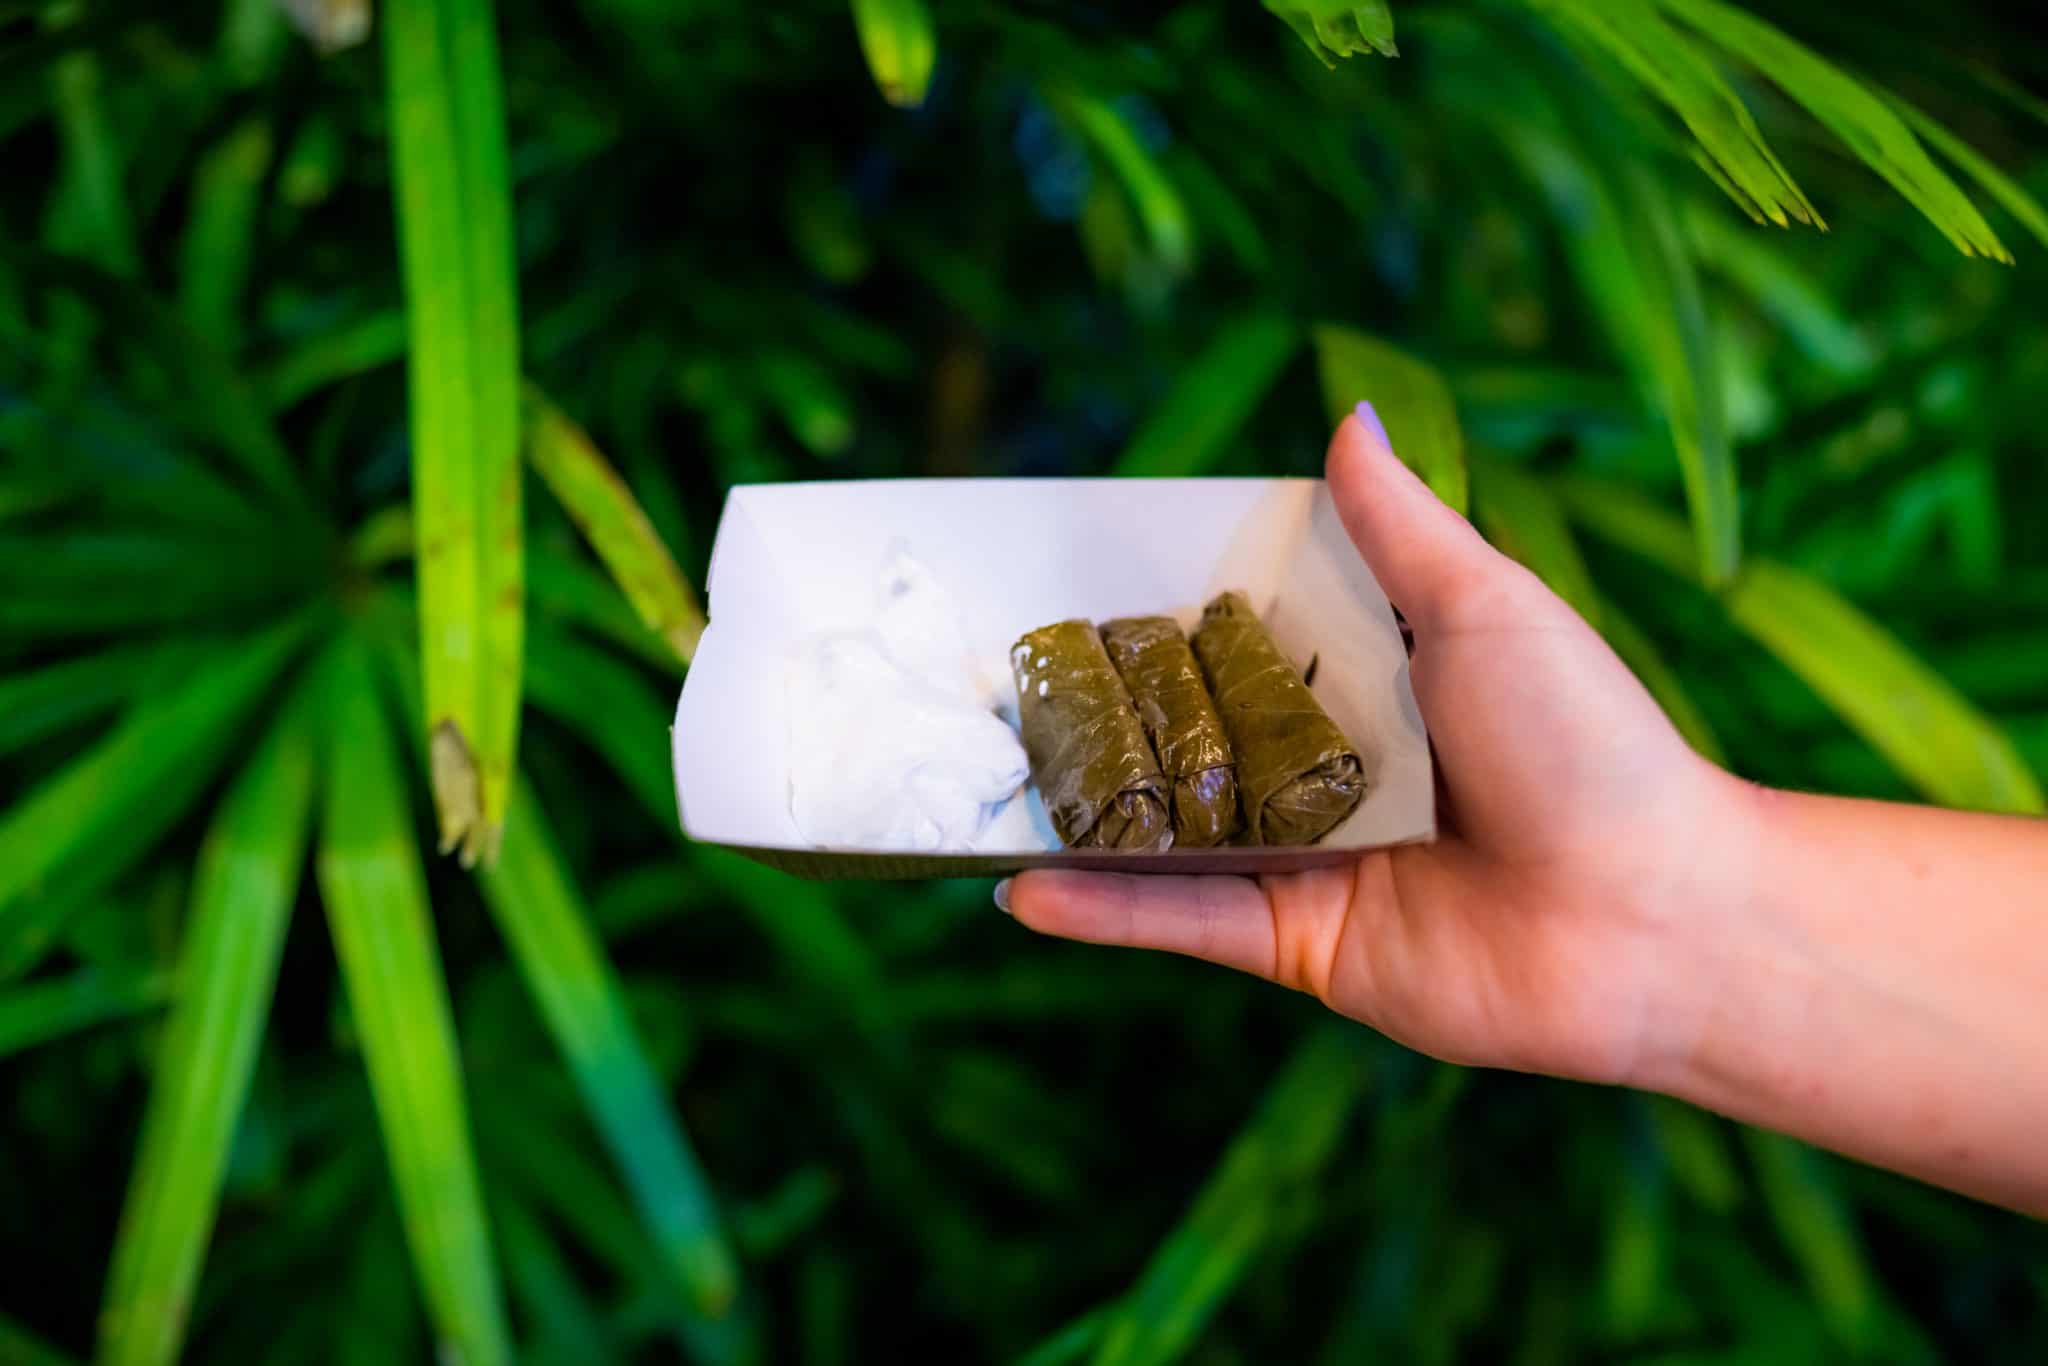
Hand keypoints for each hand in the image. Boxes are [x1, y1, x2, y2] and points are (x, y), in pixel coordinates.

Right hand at [1002, 407, 1753, 1086]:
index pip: (1237, 638)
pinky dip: (1102, 911)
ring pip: (1164, 833)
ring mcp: (1305, 860)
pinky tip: (1016, 890)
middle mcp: (1325, 770)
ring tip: (965, 784)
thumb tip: (1348, 411)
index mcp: (1369, 683)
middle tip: (979, 681)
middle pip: (1186, 734)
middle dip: (1092, 713)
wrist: (1659, 916)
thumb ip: (1401, 524)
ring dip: (1072, 814)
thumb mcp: (1487, 607)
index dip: (1157, 612)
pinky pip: (1183, 922)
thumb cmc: (1590, 744)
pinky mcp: (1298, 944)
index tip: (1062, 581)